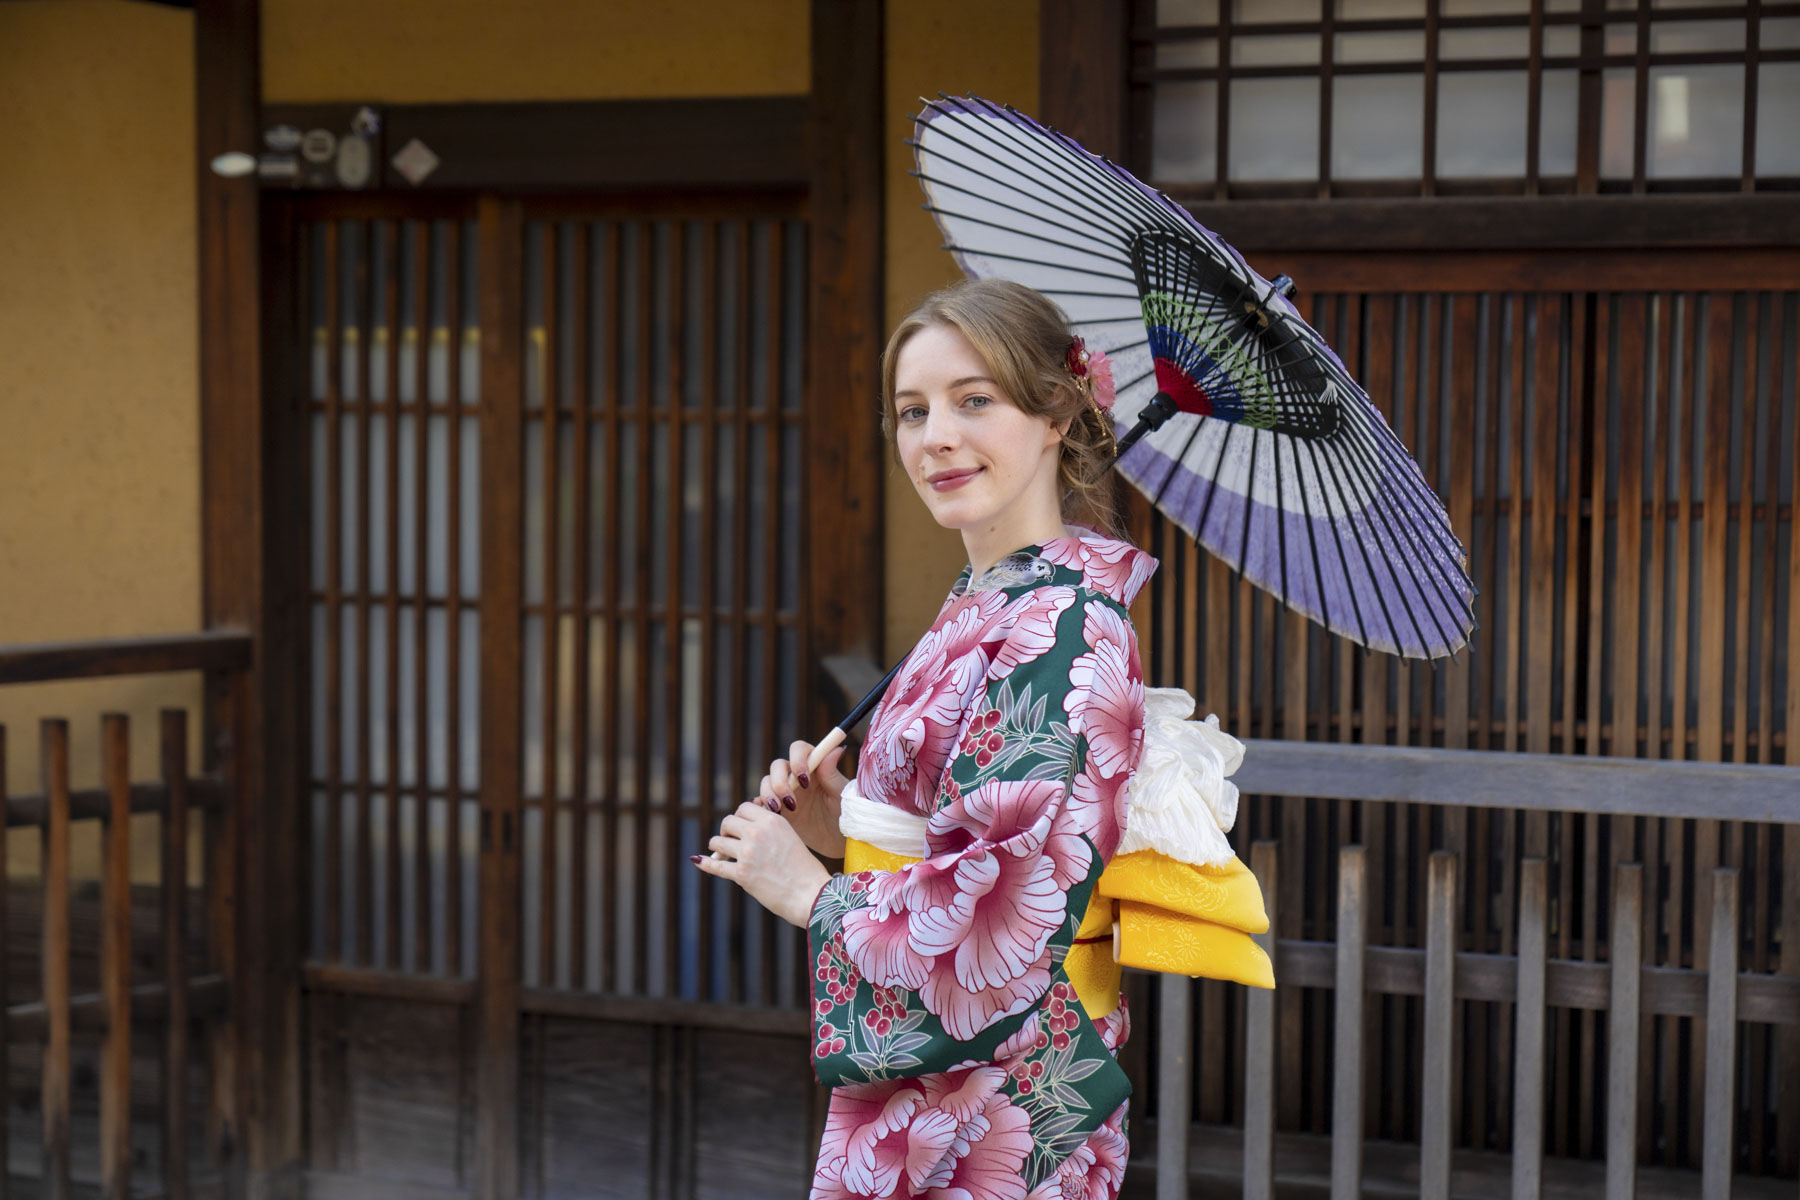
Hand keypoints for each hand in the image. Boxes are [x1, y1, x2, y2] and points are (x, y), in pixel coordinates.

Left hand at [691, 802, 830, 927]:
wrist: (811, 895)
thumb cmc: (803, 869)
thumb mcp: (789, 838)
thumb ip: (768, 829)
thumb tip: (742, 823)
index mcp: (772, 821)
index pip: (743, 808)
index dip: (739, 817)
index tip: (740, 828)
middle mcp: (758, 833)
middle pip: (727, 822)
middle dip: (726, 831)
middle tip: (729, 841)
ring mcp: (747, 853)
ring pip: (717, 842)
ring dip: (717, 848)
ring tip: (722, 853)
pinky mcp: (740, 874)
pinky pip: (715, 866)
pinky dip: (705, 863)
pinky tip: (699, 860)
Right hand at [758, 740, 848, 858]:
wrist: (837, 839)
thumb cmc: (845, 813)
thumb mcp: (840, 795)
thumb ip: (832, 773)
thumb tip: (835, 749)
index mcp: (814, 766)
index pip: (798, 749)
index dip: (797, 759)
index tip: (804, 778)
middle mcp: (796, 775)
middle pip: (777, 766)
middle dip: (779, 782)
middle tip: (790, 801)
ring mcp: (785, 791)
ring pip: (767, 783)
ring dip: (769, 794)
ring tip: (779, 811)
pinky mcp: (777, 808)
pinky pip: (761, 802)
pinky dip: (759, 806)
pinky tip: (764, 814)